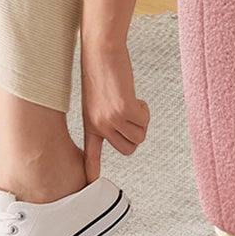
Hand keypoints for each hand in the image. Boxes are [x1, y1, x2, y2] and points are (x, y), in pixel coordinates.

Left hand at [80, 42, 149, 181]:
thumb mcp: (95, 100)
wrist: (101, 51)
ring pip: (139, 135)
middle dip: (135, 133)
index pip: (90, 154)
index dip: (91, 171)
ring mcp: (111, 119)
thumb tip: (118, 124)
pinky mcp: (124, 109)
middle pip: (129, 148)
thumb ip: (103, 117)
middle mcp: (99, 125)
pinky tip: (134, 97)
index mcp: (90, 124)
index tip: (89, 184)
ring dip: (141, 119)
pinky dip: (145, 109)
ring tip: (130, 101)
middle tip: (131, 115)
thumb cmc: (100, 71)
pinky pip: (144, 120)